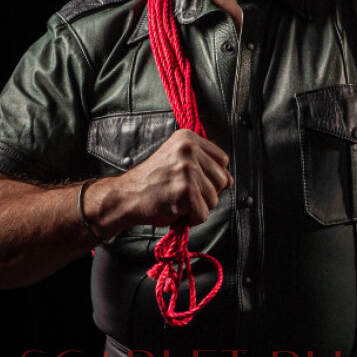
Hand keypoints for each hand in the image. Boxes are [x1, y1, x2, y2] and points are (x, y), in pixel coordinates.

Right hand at [117, 129, 233, 228]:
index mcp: (188, 138)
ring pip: (214, 199)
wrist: (126, 196)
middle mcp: (189, 149)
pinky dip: (192, 219)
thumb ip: (203, 165)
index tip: (194, 181)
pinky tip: (176, 211)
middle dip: (206, 193)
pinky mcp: (185, 191)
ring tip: (177, 200)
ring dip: (197, 207)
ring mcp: (187, 169)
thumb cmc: (151, 182)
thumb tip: (230, 180)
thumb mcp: (177, 161)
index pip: (223, 160)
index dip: (212, 177)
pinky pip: (203, 214)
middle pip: (222, 180)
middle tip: (182, 193)